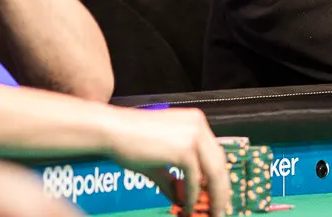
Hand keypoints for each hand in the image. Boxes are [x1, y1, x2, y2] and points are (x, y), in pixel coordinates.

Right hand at [104, 107, 229, 216]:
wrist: (111, 130)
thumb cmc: (128, 139)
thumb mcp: (157, 161)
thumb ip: (172, 179)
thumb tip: (182, 199)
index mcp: (194, 123)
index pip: (215, 153)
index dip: (218, 176)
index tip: (218, 193)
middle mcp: (198, 126)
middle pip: (219, 163)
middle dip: (220, 189)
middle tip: (219, 207)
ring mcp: (193, 136)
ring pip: (214, 171)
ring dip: (213, 195)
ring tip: (210, 212)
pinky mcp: (185, 149)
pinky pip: (195, 178)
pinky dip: (193, 196)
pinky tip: (189, 207)